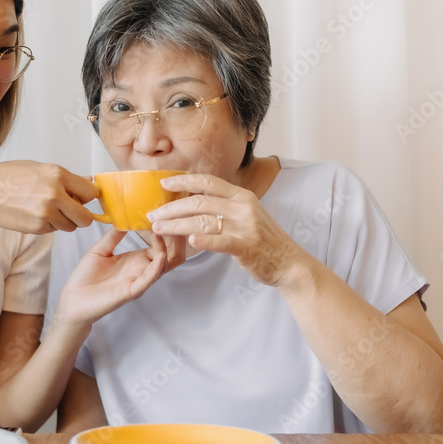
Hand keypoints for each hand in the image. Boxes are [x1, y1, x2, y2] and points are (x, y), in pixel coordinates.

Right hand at [0, 161, 98, 233]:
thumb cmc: (7, 177)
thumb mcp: (39, 168)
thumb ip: (65, 178)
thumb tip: (89, 182)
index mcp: (57, 174)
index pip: (90, 192)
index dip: (87, 198)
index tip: (83, 199)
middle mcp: (55, 193)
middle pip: (86, 217)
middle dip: (81, 216)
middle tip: (72, 212)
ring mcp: (46, 212)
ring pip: (70, 226)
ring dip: (64, 222)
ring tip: (47, 210)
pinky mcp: (37, 227)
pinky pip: (54, 230)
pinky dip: (49, 225)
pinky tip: (35, 214)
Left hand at [55, 229, 168, 325]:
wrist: (73, 299)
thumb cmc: (86, 278)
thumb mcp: (100, 251)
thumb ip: (113, 236)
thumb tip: (123, 218)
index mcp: (135, 260)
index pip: (158, 245)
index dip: (163, 232)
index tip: (165, 215)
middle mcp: (140, 270)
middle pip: (167, 255)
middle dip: (175, 240)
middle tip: (178, 222)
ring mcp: (137, 281)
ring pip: (162, 266)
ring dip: (168, 250)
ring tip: (171, 233)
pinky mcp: (131, 291)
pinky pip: (148, 279)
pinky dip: (157, 267)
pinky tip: (161, 255)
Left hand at [147, 173, 302, 286]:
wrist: (289, 263)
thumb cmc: (264, 240)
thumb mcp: (248, 214)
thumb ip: (225, 205)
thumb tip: (196, 198)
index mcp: (242, 196)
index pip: (207, 182)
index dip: (184, 181)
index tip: (164, 183)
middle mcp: (243, 207)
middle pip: (199, 202)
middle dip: (171, 208)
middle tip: (152, 214)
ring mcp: (245, 226)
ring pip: (202, 221)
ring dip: (176, 225)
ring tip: (158, 228)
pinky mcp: (246, 247)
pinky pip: (220, 241)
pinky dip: (203, 241)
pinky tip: (188, 242)